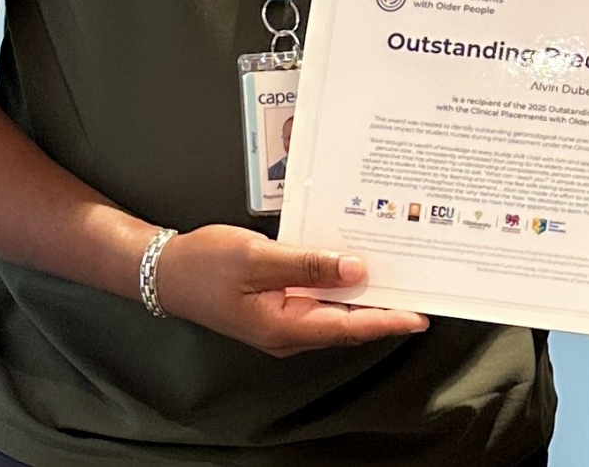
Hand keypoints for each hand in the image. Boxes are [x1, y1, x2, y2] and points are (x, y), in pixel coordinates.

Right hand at [153, 224, 428, 356]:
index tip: (421, 315)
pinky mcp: (278, 303)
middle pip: (348, 321)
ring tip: (399, 275)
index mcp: (285, 327)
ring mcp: (283, 318)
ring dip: (364, 293)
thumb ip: (308, 264)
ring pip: (335, 309)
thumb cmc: (205, 265)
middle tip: (421, 287)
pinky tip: (354, 264)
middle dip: (385, 306)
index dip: (388, 320)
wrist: (166, 270)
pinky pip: (318, 297)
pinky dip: (340, 283)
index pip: (349, 327)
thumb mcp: (258, 258)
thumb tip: (355, 268)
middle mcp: (289, 330)